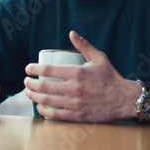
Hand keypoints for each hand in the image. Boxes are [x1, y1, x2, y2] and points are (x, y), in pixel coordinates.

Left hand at [24, 31, 139, 122]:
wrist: (123, 99)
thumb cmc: (110, 77)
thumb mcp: (99, 57)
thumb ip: (84, 45)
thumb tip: (72, 33)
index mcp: (77, 72)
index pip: (48, 70)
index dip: (34, 69)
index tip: (28, 68)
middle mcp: (74, 88)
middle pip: (43, 86)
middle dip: (30, 84)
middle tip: (26, 81)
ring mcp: (75, 103)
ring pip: (46, 101)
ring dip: (33, 97)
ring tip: (29, 93)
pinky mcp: (77, 116)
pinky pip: (55, 115)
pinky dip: (44, 111)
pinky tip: (40, 107)